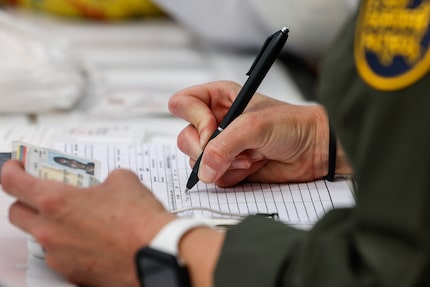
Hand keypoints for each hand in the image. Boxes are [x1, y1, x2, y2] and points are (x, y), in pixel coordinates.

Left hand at [1, 160, 174, 286]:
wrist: (156, 252)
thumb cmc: (139, 220)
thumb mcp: (123, 181)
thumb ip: (105, 178)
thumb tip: (107, 183)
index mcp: (57, 202)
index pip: (13, 182)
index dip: (11, 171)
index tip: (15, 167)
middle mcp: (50, 231)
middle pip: (16, 213)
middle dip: (24, 201)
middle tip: (42, 194)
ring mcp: (59, 255)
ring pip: (40, 237)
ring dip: (51, 225)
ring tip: (78, 219)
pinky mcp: (72, 273)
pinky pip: (61, 255)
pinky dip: (69, 245)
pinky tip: (92, 239)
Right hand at [169, 80, 333, 186]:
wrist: (313, 151)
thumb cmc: (292, 125)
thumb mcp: (254, 126)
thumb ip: (224, 145)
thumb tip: (204, 169)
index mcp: (219, 98)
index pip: (183, 104)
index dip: (194, 119)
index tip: (213, 130)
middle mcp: (216, 122)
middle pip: (186, 137)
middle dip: (207, 150)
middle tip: (232, 150)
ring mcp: (222, 146)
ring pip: (198, 161)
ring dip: (223, 165)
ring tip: (249, 158)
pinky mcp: (229, 167)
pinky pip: (214, 177)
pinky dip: (231, 176)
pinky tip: (252, 167)